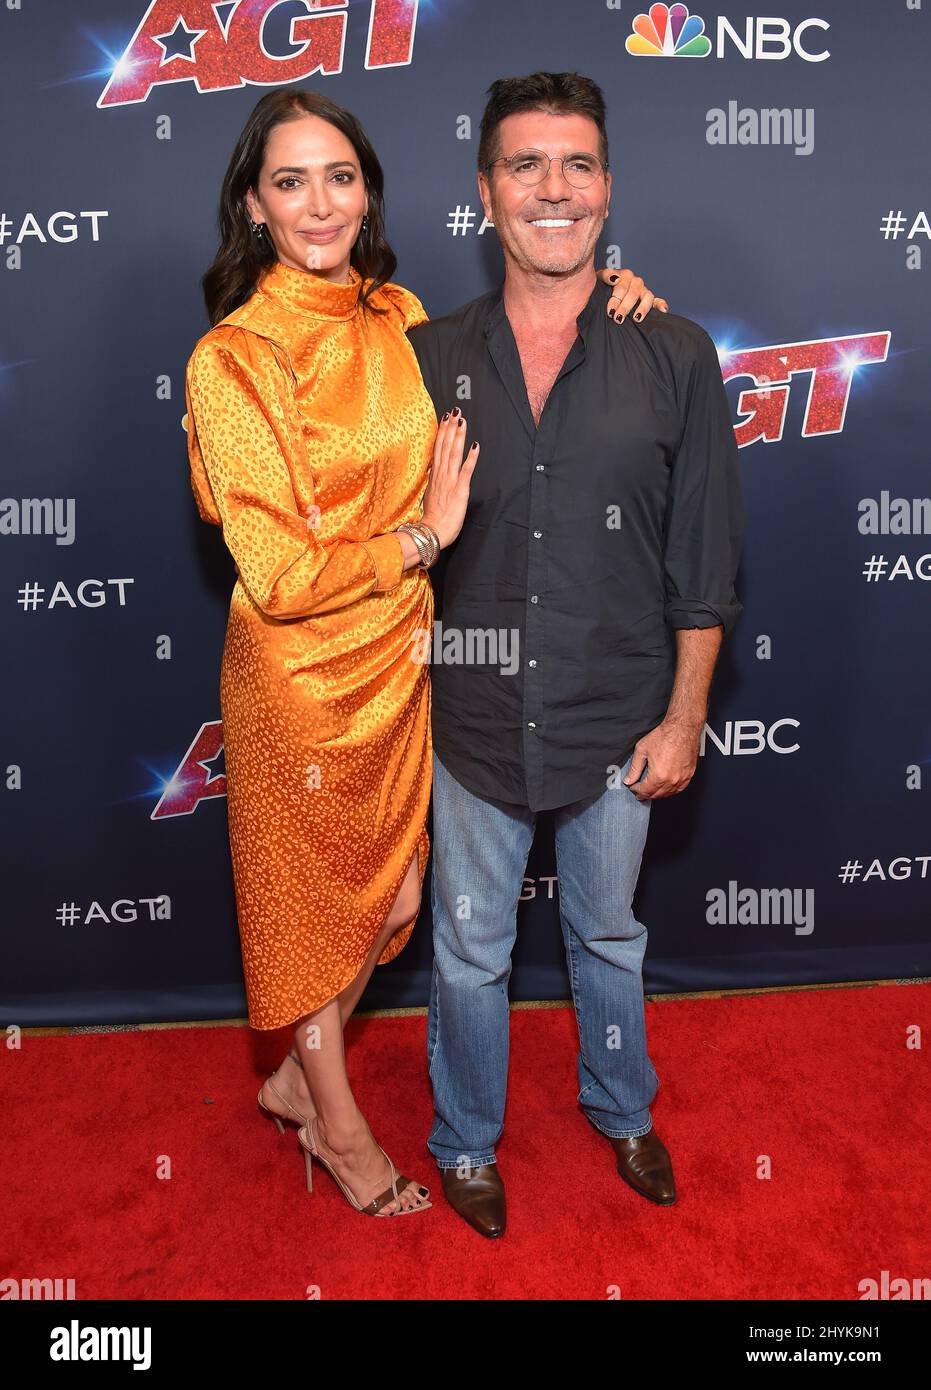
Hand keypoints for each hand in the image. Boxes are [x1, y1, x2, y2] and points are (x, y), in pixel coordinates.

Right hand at [422, 408, 479, 549]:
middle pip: (445, 447)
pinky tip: (475, 445)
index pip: (438, 450)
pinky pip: (466, 470)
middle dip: (450, 428)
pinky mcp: (460, 489)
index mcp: (435, 477)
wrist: (433, 532)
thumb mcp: (430, 496)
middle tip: (454, 411)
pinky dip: (471, 457)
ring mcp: (450, 481)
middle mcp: (441, 475)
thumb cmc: (433, 519)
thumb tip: (435, 474)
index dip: (442, 433)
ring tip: (462, 420)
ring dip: (458, 436)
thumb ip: (434, 483)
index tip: (445, 419)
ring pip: (454, 453)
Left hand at [596, 267, 668, 322]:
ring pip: (647, 296)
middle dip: (625, 307)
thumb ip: (606, 275)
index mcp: (625, 275)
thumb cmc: (602, 286)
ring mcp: (643, 290)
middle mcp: (636, 281)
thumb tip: (614, 279)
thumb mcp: (599, 278)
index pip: (622, 287)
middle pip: (633, 294)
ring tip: (636, 318)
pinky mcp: (649, 299)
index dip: (616, 299)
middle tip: (617, 318)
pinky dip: (661, 304)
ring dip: (642, 308)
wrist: (603, 290)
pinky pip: (657, 301)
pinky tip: (663, 310)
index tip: (610, 311)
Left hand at [622, 717, 700, 799]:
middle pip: (656, 795)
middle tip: (640, 791)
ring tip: (651, 790)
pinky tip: (666, 787)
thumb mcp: (642, 750)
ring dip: (658, 794)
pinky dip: (671, 790)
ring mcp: (682, 778)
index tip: (633, 787)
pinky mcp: (689, 774)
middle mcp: (671, 779)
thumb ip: (634, 768)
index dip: (636, 790)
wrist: (682, 728)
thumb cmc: (665, 736)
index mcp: (658, 775)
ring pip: (668, 794)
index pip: (645, 791)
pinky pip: (680, 789)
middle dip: (646, 794)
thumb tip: (629, 779)